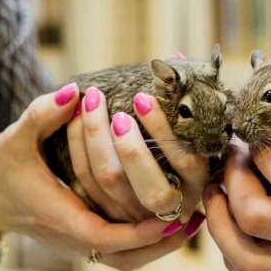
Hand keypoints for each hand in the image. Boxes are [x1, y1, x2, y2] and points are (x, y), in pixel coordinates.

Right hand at [0, 83, 189, 270]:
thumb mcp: (15, 138)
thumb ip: (43, 114)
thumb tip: (74, 91)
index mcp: (59, 216)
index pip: (107, 236)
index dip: (143, 229)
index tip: (173, 214)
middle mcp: (72, 236)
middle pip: (125, 255)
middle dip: (161, 239)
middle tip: (192, 216)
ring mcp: (78, 242)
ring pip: (126, 260)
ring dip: (158, 247)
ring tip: (191, 225)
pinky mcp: (83, 238)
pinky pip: (120, 253)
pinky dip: (146, 245)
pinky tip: (171, 225)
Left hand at [65, 86, 208, 225]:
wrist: (158, 193)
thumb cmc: (170, 145)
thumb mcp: (184, 129)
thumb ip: (180, 96)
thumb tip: (177, 55)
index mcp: (196, 182)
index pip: (186, 161)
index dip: (164, 129)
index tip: (143, 97)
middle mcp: (170, 207)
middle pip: (149, 185)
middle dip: (131, 147)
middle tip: (117, 112)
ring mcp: (136, 215)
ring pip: (110, 180)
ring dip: (96, 137)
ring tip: (91, 102)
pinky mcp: (106, 213)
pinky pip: (85, 183)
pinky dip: (77, 146)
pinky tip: (73, 117)